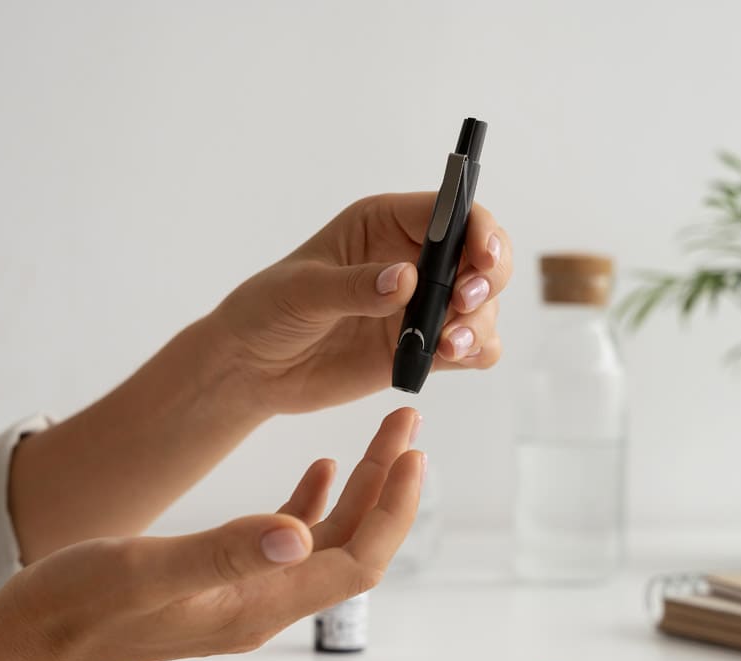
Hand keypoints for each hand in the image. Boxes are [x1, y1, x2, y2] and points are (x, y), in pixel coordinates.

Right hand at [2, 408, 423, 660]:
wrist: (34, 636)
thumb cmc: (81, 605)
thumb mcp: (148, 569)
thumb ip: (223, 552)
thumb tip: (299, 533)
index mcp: (258, 604)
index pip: (356, 562)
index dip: (393, 510)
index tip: (414, 455)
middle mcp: (265, 602)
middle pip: (354, 544)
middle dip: (389, 485)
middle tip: (408, 423)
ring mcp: (248, 591)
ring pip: (328, 537)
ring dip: (360, 486)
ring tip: (384, 435)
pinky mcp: (226, 578)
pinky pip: (289, 539)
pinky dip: (313, 500)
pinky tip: (321, 467)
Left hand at [210, 193, 510, 412]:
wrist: (252, 369)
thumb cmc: (267, 311)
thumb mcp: (302, 292)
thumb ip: (354, 287)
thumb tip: (405, 280)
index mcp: (385, 224)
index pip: (451, 212)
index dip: (477, 229)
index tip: (481, 257)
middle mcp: (413, 259)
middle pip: (483, 255)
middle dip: (488, 276)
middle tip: (465, 303)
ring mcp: (422, 306)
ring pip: (483, 305)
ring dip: (480, 322)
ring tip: (449, 344)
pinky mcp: (423, 348)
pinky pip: (472, 347)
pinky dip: (475, 351)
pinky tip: (450, 357)